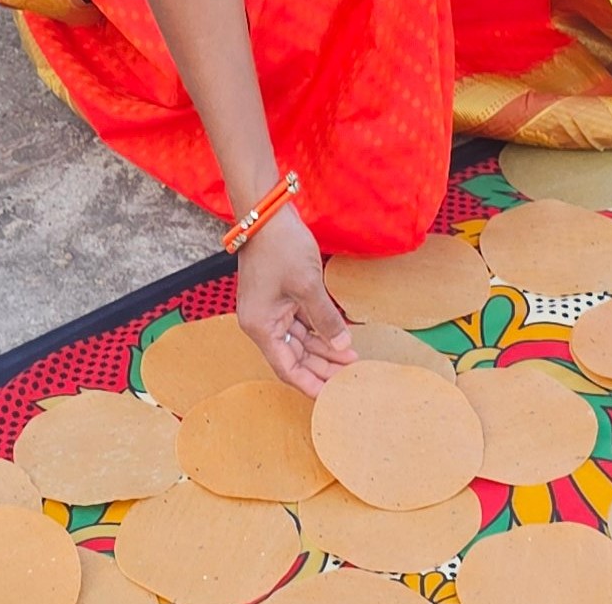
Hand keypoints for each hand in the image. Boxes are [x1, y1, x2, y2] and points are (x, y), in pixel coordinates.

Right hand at [233, 207, 356, 395]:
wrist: (266, 214)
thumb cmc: (281, 248)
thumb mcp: (309, 286)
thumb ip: (326, 320)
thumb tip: (343, 347)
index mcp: (261, 327)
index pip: (287, 368)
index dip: (310, 384)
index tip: (331, 397)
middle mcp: (262, 323)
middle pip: (293, 357)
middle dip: (321, 367)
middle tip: (350, 377)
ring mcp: (269, 310)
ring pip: (298, 341)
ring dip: (323, 349)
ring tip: (351, 359)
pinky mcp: (278, 297)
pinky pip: (299, 324)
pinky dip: (318, 331)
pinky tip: (339, 337)